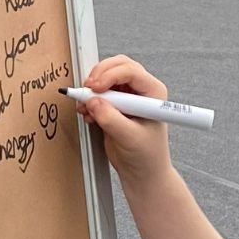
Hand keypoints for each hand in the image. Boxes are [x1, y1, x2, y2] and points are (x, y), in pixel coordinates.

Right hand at [78, 55, 174, 185]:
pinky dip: (89, 100)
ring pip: (105, 77)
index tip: (95, 88)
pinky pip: (98, 93)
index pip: (131, 71)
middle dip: (99, 76)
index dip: (110, 75)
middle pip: (117, 66)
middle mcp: (141, 90)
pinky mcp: (114, 104)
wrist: (141, 172)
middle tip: (87, 90)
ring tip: (85, 107)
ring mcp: (127, 96)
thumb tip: (93, 102)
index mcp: (153, 93)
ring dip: (91, 89)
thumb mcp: (129, 138)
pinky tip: (88, 113)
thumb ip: (111, 119)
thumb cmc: (147, 156)